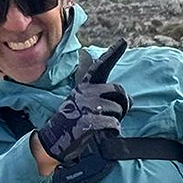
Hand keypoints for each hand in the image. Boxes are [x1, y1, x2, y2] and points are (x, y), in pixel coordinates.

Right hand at [37, 40, 129, 163]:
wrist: (53, 141)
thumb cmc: (73, 121)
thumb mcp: (83, 103)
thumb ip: (103, 97)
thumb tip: (129, 99)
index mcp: (84, 85)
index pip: (100, 67)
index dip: (113, 53)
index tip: (123, 41)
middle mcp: (85, 92)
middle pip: (119, 92)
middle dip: (122, 104)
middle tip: (113, 114)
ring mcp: (86, 106)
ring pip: (118, 110)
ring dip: (115, 120)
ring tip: (99, 125)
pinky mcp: (88, 122)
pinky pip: (114, 124)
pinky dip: (112, 131)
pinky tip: (101, 133)